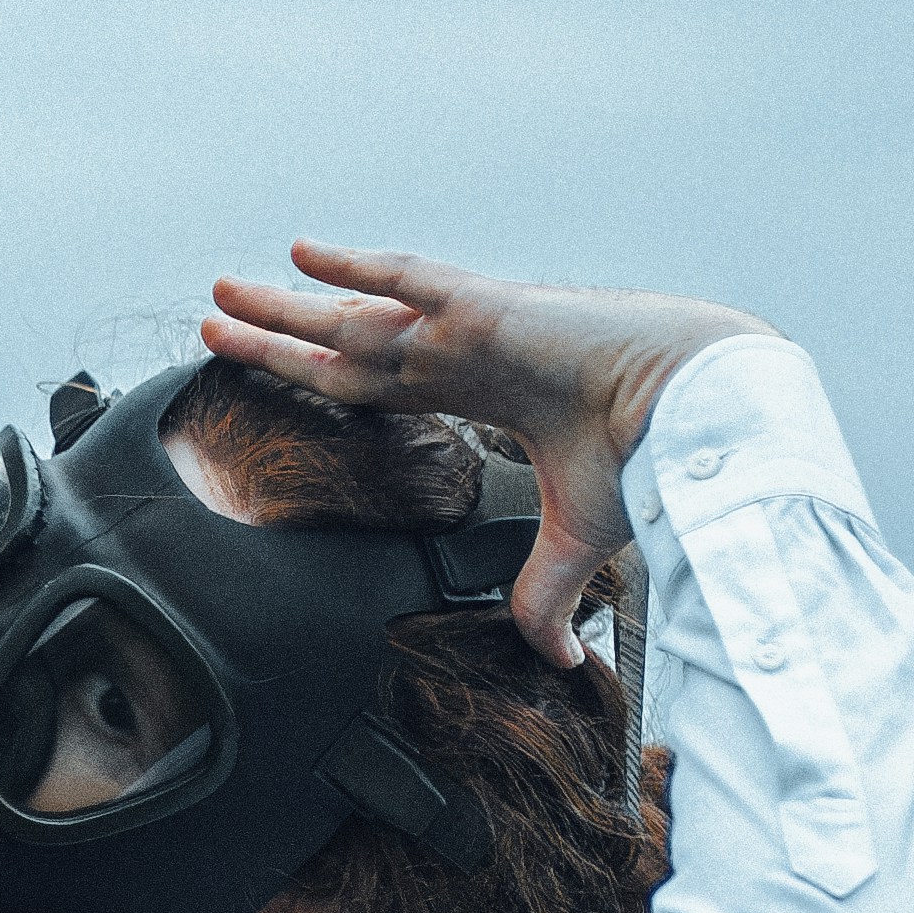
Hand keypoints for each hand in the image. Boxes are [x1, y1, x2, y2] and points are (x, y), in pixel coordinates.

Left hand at [198, 239, 764, 670]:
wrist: (698, 407)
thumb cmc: (652, 453)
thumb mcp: (578, 537)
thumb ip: (548, 593)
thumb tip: (555, 659)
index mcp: (480, 393)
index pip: (378, 387)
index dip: (321, 382)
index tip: (277, 376)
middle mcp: (462, 353)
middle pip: (344, 348)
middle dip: (278, 339)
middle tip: (215, 328)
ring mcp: (467, 326)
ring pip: (352, 316)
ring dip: (284, 308)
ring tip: (221, 296)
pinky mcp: (485, 308)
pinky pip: (407, 279)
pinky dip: (352, 267)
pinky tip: (298, 253)